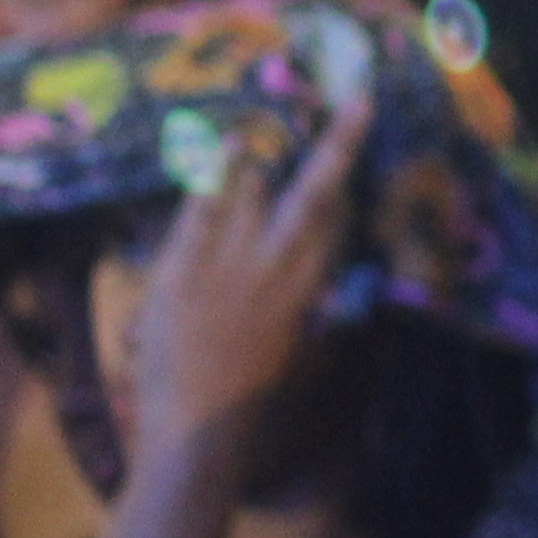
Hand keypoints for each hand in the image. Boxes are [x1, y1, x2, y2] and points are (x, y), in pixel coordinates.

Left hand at [126, 125, 361, 463]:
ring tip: (258, 124)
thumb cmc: (253, 405)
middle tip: (356, 101)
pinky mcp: (181, 273)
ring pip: (251, 192)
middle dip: (338, 144)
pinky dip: (210, 178)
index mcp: (308, 292)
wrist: (198, 436)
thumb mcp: (301, 360)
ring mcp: (228, 268)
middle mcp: (276, 270)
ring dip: (259, 154)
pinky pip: (199, 212)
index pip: (336, 223)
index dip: (345, 182)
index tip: (354, 147)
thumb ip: (322, 325)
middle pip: (314, 193)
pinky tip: (218, 146)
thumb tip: (345, 302)